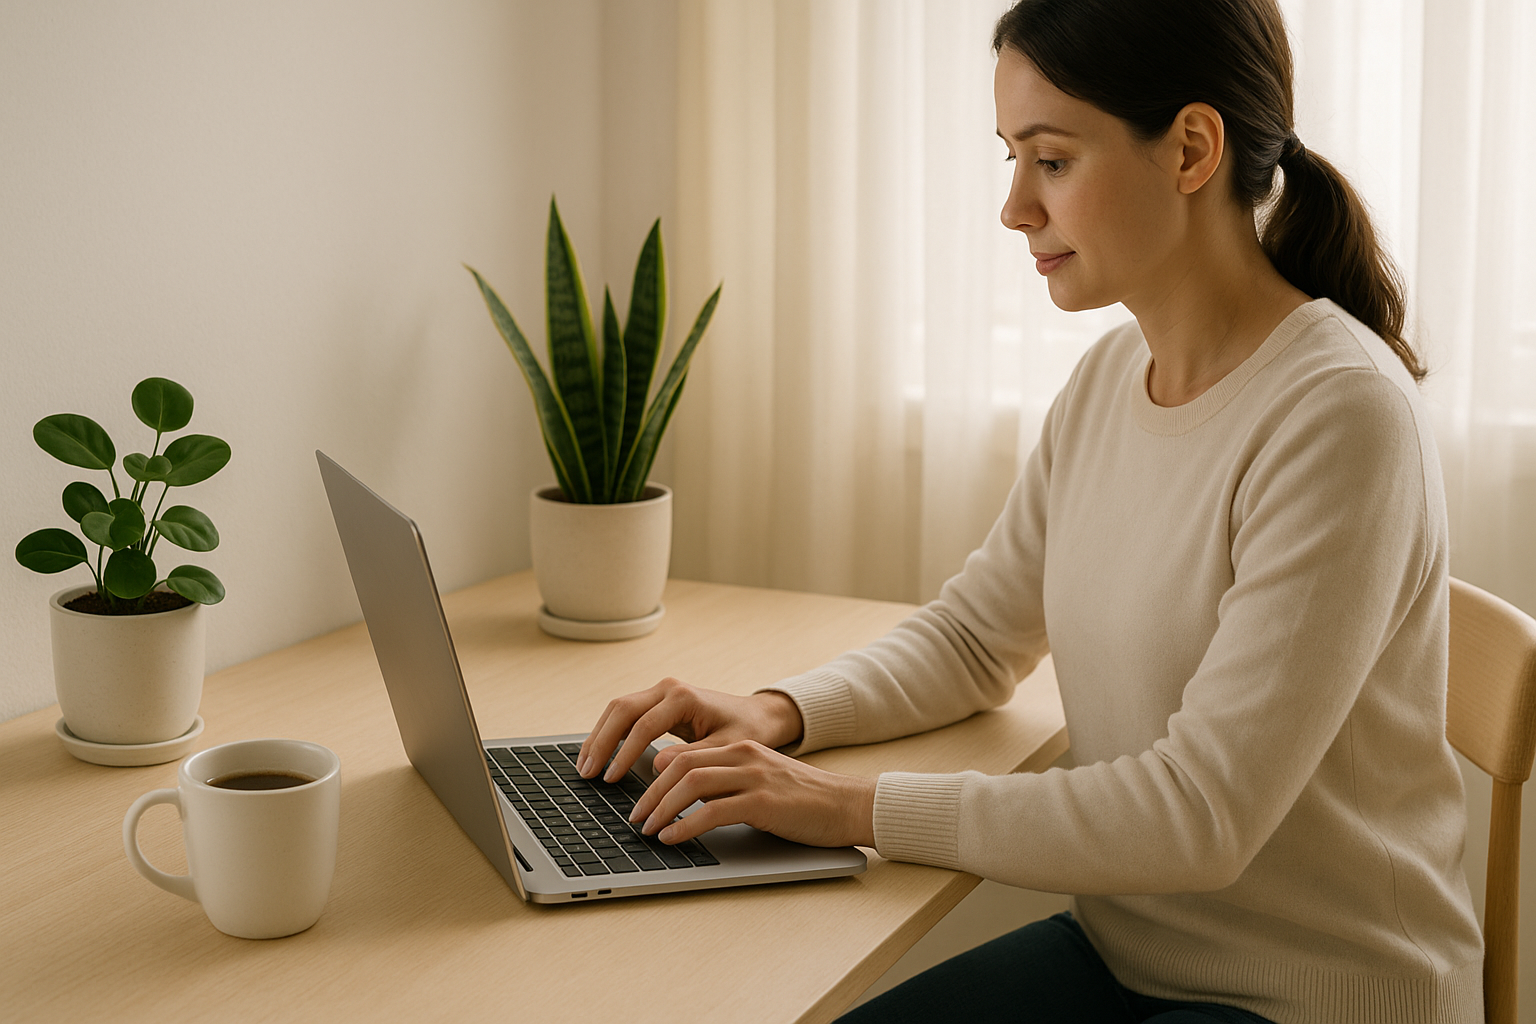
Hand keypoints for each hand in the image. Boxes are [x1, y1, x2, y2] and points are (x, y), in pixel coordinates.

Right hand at [577, 677, 803, 782]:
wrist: (756, 715)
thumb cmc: (745, 731)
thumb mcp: (725, 748)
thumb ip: (693, 758)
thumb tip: (656, 768)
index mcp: (683, 697)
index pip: (643, 726)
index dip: (623, 753)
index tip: (611, 778)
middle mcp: (668, 688)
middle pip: (621, 710)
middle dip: (600, 741)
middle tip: (587, 772)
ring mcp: (661, 692)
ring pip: (617, 709)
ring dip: (599, 736)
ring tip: (585, 765)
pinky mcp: (657, 701)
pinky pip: (625, 713)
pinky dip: (609, 732)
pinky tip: (599, 753)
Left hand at [628, 740, 876, 848]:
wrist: (848, 805)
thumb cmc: (805, 800)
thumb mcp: (762, 780)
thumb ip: (729, 782)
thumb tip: (687, 799)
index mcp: (741, 748)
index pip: (683, 752)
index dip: (653, 774)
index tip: (638, 797)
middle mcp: (744, 756)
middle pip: (679, 765)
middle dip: (650, 793)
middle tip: (634, 817)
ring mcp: (754, 777)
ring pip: (691, 783)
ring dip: (661, 807)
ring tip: (647, 829)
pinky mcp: (764, 802)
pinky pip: (713, 811)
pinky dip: (686, 825)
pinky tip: (673, 837)